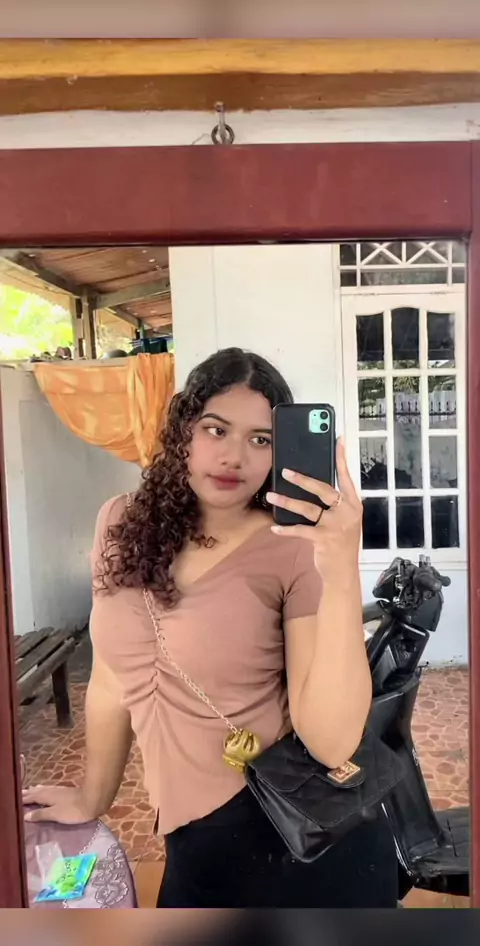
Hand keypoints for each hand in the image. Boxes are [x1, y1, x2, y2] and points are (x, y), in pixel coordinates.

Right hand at [22, 784, 97, 824]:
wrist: (93, 800)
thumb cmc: (73, 810)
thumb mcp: (55, 814)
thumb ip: (41, 814)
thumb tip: (26, 815)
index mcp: (48, 796)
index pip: (33, 797)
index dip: (25, 799)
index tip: (17, 800)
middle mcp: (53, 791)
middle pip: (38, 791)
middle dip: (30, 793)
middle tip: (22, 793)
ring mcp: (61, 791)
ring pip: (45, 789)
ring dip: (38, 790)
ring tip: (32, 789)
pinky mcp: (68, 792)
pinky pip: (52, 790)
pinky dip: (46, 790)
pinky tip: (50, 791)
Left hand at [267, 439, 362, 578]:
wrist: (343, 572)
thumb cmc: (340, 544)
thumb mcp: (343, 521)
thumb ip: (333, 506)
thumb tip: (311, 487)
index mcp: (353, 504)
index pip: (346, 477)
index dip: (342, 459)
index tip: (338, 440)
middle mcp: (347, 512)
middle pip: (323, 489)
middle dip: (303, 480)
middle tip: (285, 472)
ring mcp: (336, 525)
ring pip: (308, 508)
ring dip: (287, 501)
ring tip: (271, 496)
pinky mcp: (324, 538)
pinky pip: (300, 530)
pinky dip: (286, 529)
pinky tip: (274, 527)